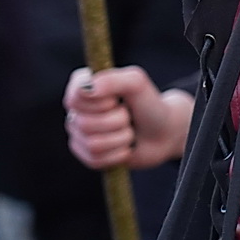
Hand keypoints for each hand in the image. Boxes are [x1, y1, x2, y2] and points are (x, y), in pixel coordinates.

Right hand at [63, 65, 193, 171]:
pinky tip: (125, 146)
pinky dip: (119, 154)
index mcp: (82, 85)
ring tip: (129, 130)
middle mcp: (76, 109)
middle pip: (85, 123)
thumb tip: (86, 88)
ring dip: (121, 137)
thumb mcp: (137, 83)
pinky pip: (96, 160)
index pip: (75, 97)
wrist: (163, 132)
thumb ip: (112, 80)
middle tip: (128, 115)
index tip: (117, 99)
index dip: (101, 102)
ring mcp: (79, 133)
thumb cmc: (148, 104)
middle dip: (118, 121)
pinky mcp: (87, 155)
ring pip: (92, 144)